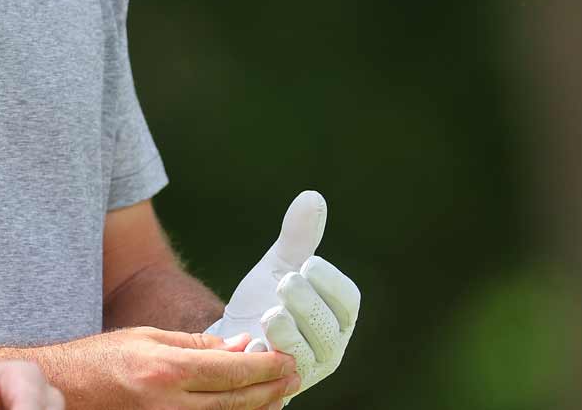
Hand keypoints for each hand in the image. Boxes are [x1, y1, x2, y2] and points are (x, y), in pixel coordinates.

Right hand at [63, 327, 298, 409]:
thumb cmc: (101, 358)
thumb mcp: (148, 337)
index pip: (232, 371)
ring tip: (280, 394)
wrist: (66, 389)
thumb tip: (240, 346)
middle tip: (294, 376)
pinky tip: (249, 409)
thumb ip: (197, 344)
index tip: (287, 359)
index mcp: (166, 370)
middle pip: (237, 401)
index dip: (266, 367)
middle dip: (272, 389)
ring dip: (260, 407)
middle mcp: (170, 404)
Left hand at [206, 191, 360, 399]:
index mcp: (336, 314)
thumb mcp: (279, 264)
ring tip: (271, 312)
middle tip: (286, 282)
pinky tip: (255, 342)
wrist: (232, 333)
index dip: (331, 283)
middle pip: (330, 327)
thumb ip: (298, 238)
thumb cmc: (265, 297)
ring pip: (309, 354)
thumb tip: (312, 197)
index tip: (308, 263)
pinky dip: (269, 358)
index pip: (348, 301)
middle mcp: (329, 344)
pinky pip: (280, 375)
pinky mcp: (281, 384)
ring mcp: (306, 368)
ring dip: (291, 332)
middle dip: (308, 304)